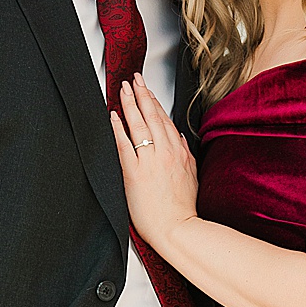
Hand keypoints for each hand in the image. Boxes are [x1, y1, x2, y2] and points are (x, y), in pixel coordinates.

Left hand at [111, 74, 199, 252]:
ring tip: (123, 89)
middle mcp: (167, 153)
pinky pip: (125, 145)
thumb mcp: (192, 176)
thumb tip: (181, 140)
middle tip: (134, 78)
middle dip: (142, 94)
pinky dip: (119, 128)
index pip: (166, 120)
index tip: (147, 89)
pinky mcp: (136, 173)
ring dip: (130, 104)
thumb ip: (186, 155)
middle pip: (153, 116)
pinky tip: (113, 116)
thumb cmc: (183, 208)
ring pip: (140, 125)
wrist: (179, 228)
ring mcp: (151, 161)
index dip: (155, 102)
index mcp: (180, 153)